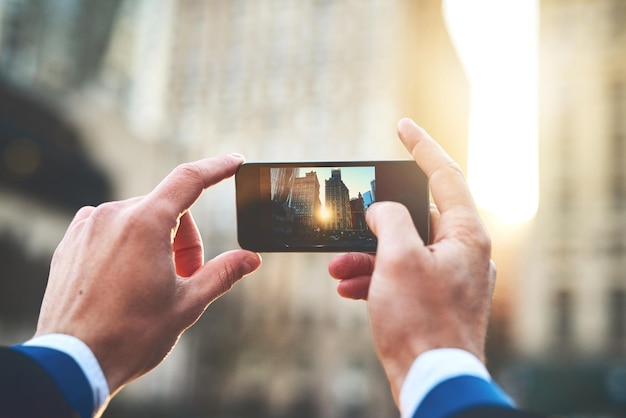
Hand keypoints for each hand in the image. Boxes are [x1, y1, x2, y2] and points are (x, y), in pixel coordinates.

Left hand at [34, 154, 261, 395]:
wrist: (72, 363)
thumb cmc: (131, 335)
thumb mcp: (187, 304)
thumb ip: (223, 273)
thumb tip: (251, 259)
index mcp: (145, 224)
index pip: (189, 180)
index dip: (217, 168)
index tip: (235, 161)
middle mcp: (113, 215)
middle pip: (168, 210)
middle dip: (184, 239)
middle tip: (185, 278)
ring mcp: (87, 226)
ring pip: (140, 220)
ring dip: (156, 243)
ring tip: (152, 286)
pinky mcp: (71, 241)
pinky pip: (112, 229)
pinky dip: (128, 245)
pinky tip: (126, 281)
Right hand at [328, 118, 495, 403]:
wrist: (432, 381)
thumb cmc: (420, 322)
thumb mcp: (398, 259)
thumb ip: (389, 220)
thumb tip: (382, 209)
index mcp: (466, 235)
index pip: (446, 175)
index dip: (422, 146)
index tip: (402, 126)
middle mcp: (463, 253)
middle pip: (416, 218)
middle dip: (374, 223)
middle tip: (348, 221)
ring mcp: (450, 278)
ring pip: (403, 250)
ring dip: (367, 256)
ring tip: (337, 269)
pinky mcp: (435, 300)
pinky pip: (403, 276)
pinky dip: (376, 278)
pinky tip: (349, 289)